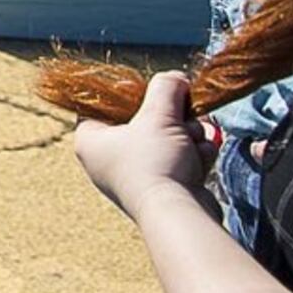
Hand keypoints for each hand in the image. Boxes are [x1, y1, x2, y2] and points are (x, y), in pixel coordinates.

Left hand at [75, 70, 214, 218]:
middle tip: (185, 114)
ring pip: (169, 138)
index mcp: (90, 140)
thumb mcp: (158, 114)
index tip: (151, 91)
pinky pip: (181, 159)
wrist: (178, 213)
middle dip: (174, 117)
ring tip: (195, 139)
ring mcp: (137, 174)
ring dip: (190, 134)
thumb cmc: (155, 162)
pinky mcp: (164, 187)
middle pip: (144, 120)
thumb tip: (175, 79)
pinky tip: (202, 156)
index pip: (103, 104)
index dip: (129, 94)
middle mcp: (108, 158)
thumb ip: (165, 88)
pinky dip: (195, 155)